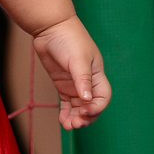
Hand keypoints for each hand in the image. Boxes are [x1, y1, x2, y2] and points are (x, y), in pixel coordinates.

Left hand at [32, 15, 111, 129]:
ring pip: (79, 108)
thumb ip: (82, 79)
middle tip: (76, 123)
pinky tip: (63, 121)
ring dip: (76, 118)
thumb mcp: (78, 58)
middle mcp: (88, 82)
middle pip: (92, 106)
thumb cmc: (68, 39)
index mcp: (97, 75)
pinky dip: (66, 113)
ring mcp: (75, 84)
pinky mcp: (63, 85)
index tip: (84, 111)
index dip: (96, 108)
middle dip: (86, 117)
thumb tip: (87, 99)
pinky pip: (67, 104)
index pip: (103, 97)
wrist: (50, 28)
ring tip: (68, 126)